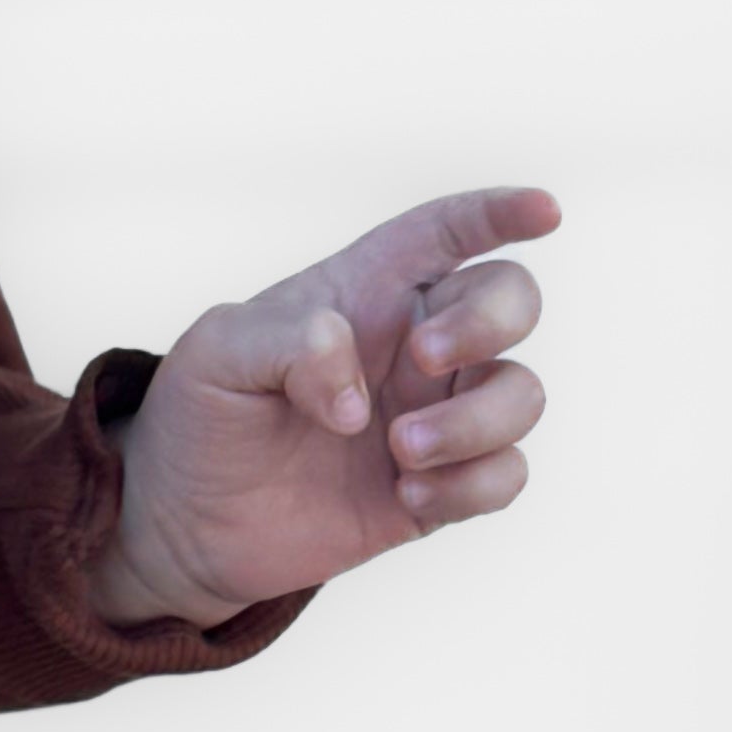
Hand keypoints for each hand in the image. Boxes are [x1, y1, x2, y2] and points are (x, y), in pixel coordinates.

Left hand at [83, 185, 560, 627]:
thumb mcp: (217, 354)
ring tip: (398, 452)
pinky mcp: (442, 487)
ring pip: (522, 393)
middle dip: (490, 321)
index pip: (445, 232)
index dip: (498, 214)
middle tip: (423, 356)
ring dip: (475, 421)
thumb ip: (289, 345)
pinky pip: (506, 474)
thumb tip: (361, 401)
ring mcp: (434, 414)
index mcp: (365, 291)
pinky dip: (472, 484)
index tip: (544, 212)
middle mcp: (414, 344)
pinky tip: (407, 495)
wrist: (188, 519)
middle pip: (510, 299)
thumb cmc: (204, 413)